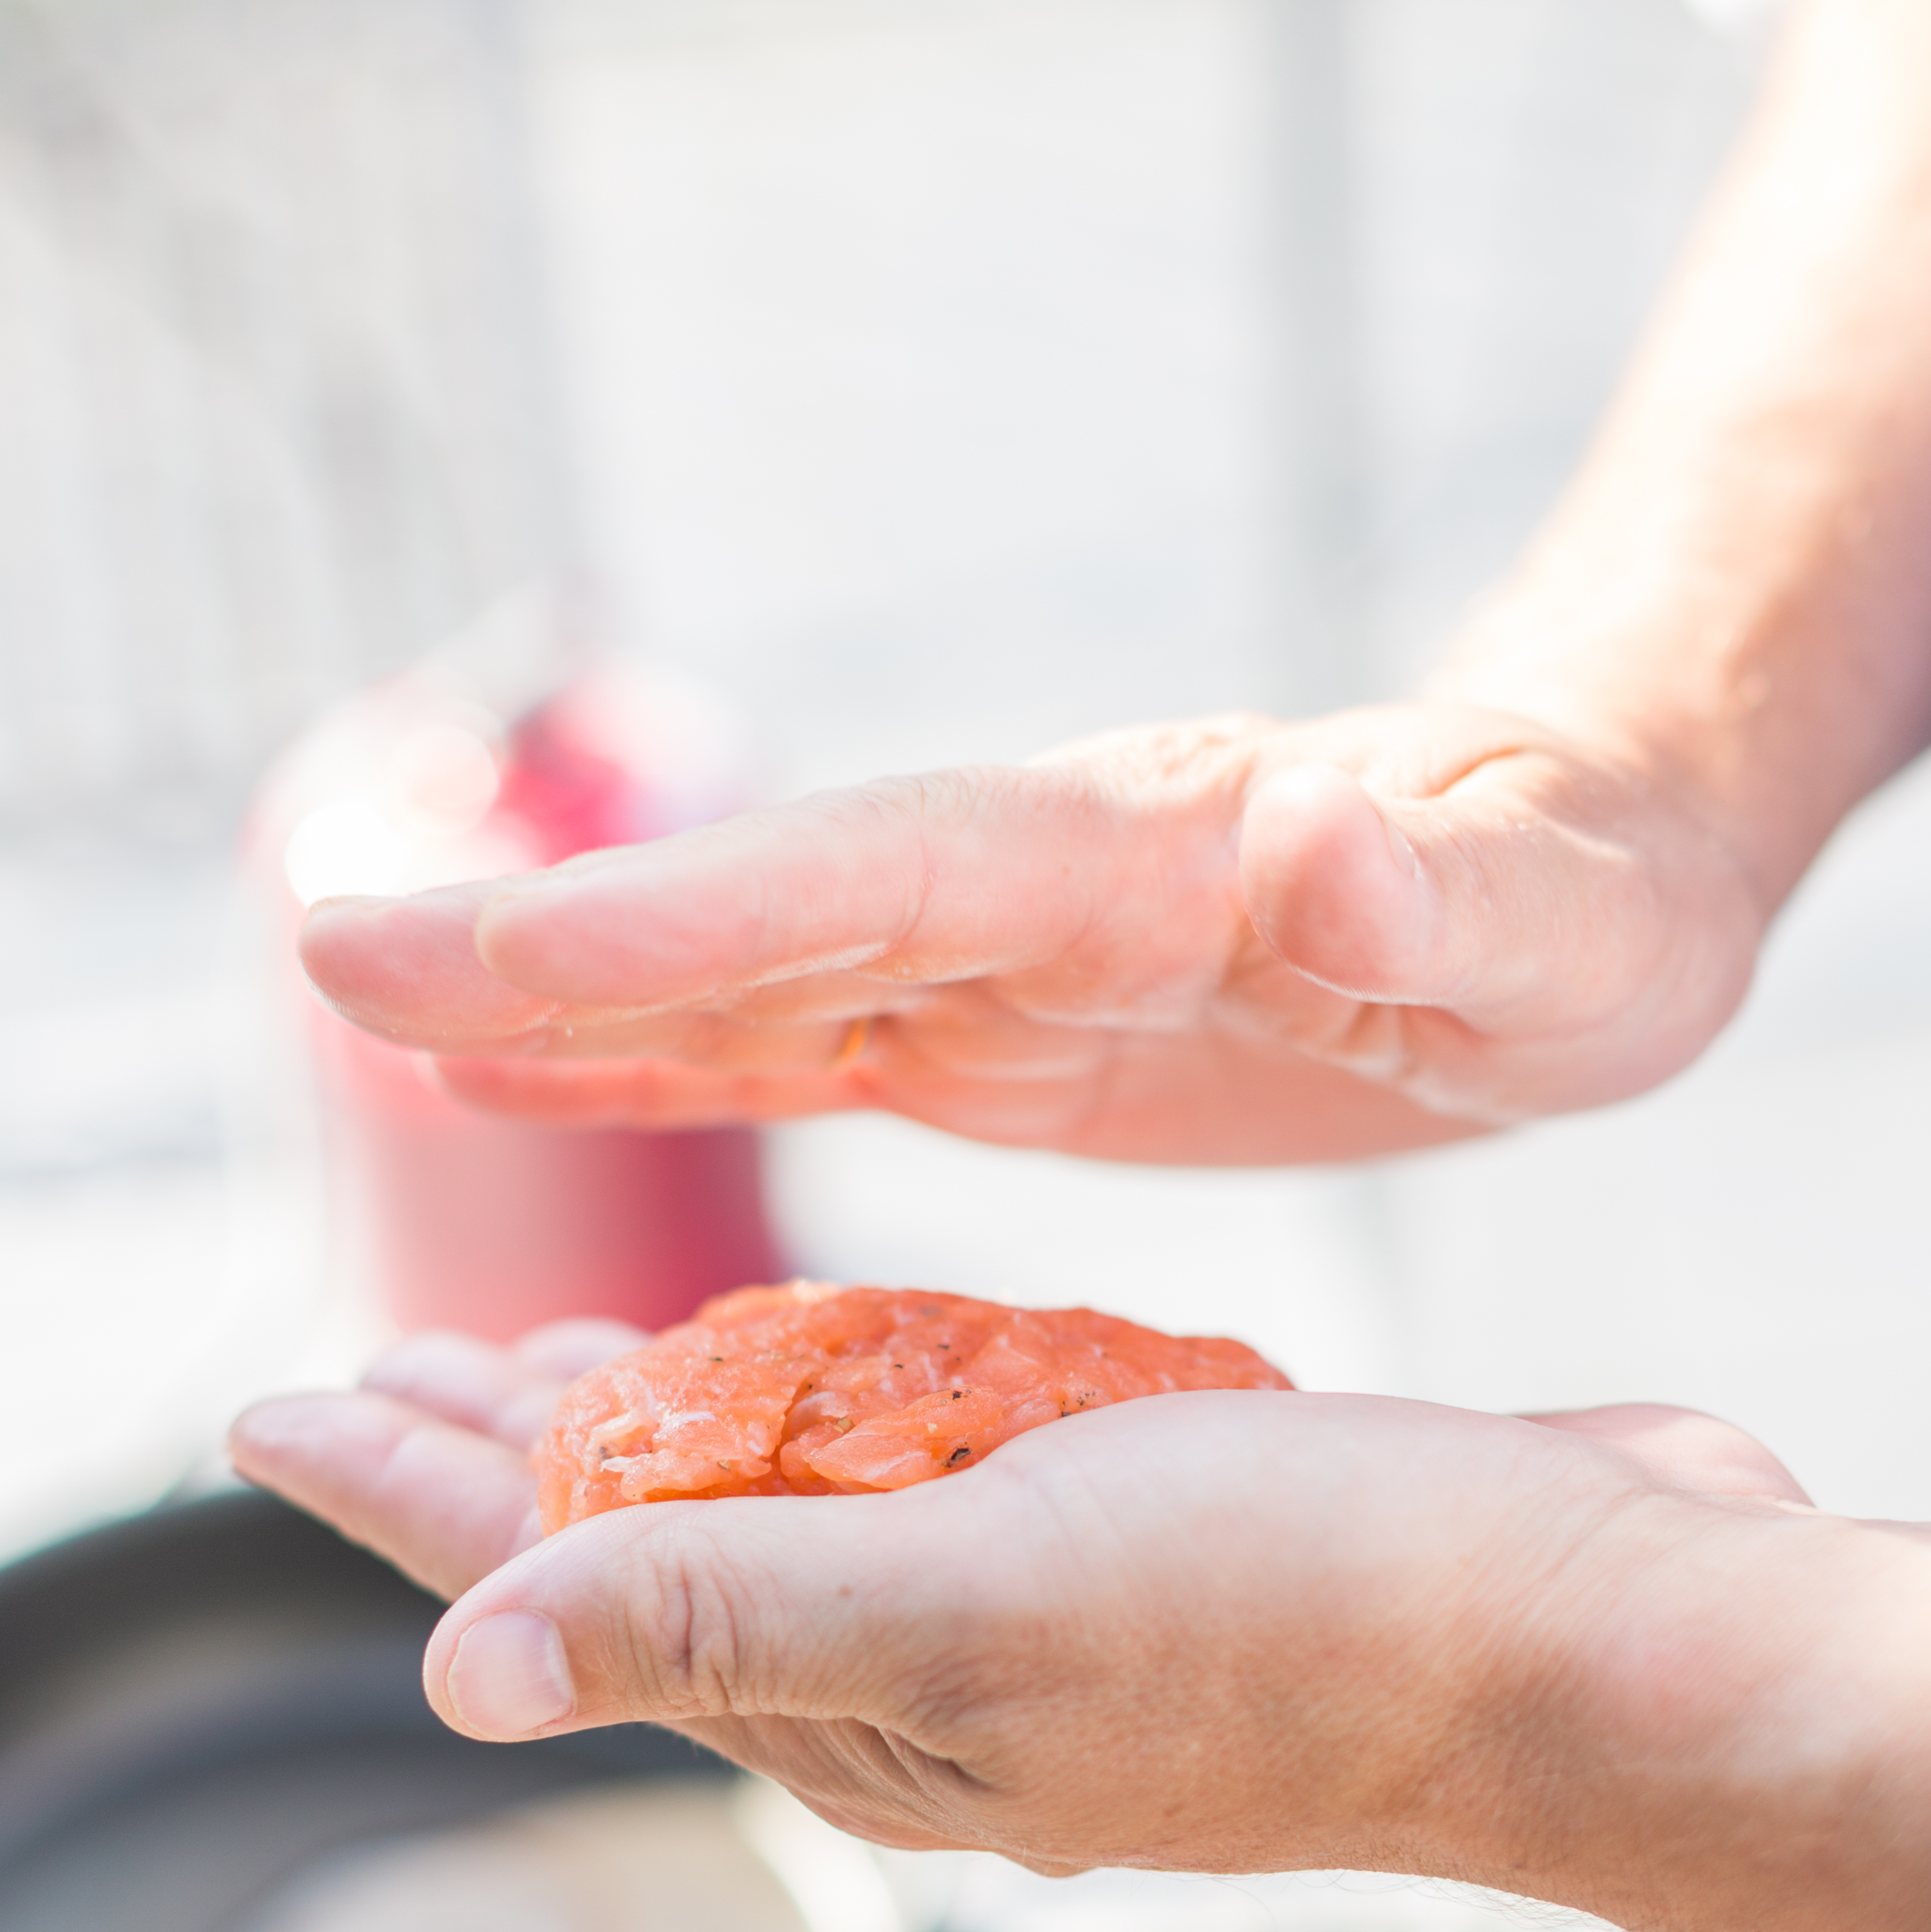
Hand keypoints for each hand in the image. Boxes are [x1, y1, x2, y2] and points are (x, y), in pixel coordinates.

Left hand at [230, 1329, 1930, 1931]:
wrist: (1596, 1633)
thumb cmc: (1317, 1615)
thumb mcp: (985, 1599)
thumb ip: (722, 1617)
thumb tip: (456, 1674)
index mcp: (862, 1706)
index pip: (563, 1592)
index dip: (405, 1501)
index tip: (272, 1405)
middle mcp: (929, 1681)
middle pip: (648, 1550)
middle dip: (501, 1462)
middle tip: (380, 1366)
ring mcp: (1038, 1614)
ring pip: (786, 1509)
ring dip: (658, 1434)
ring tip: (557, 1360)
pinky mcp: (1140, 1537)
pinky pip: (930, 1468)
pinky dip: (838, 1408)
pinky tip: (825, 1367)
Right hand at [296, 703, 1768, 1164]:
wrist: (1597, 878)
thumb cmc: (1595, 909)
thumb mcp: (1569, 925)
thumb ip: (1451, 900)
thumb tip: (1328, 855)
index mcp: (1160, 855)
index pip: (902, 874)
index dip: (704, 915)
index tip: (514, 948)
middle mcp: (1047, 883)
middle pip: (773, 903)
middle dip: (562, 938)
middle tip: (333, 954)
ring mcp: (1012, 949)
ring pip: (754, 968)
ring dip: (571, 997)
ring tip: (374, 1011)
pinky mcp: (1009, 1017)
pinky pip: (808, 1033)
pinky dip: (667, 1047)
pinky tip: (538, 1076)